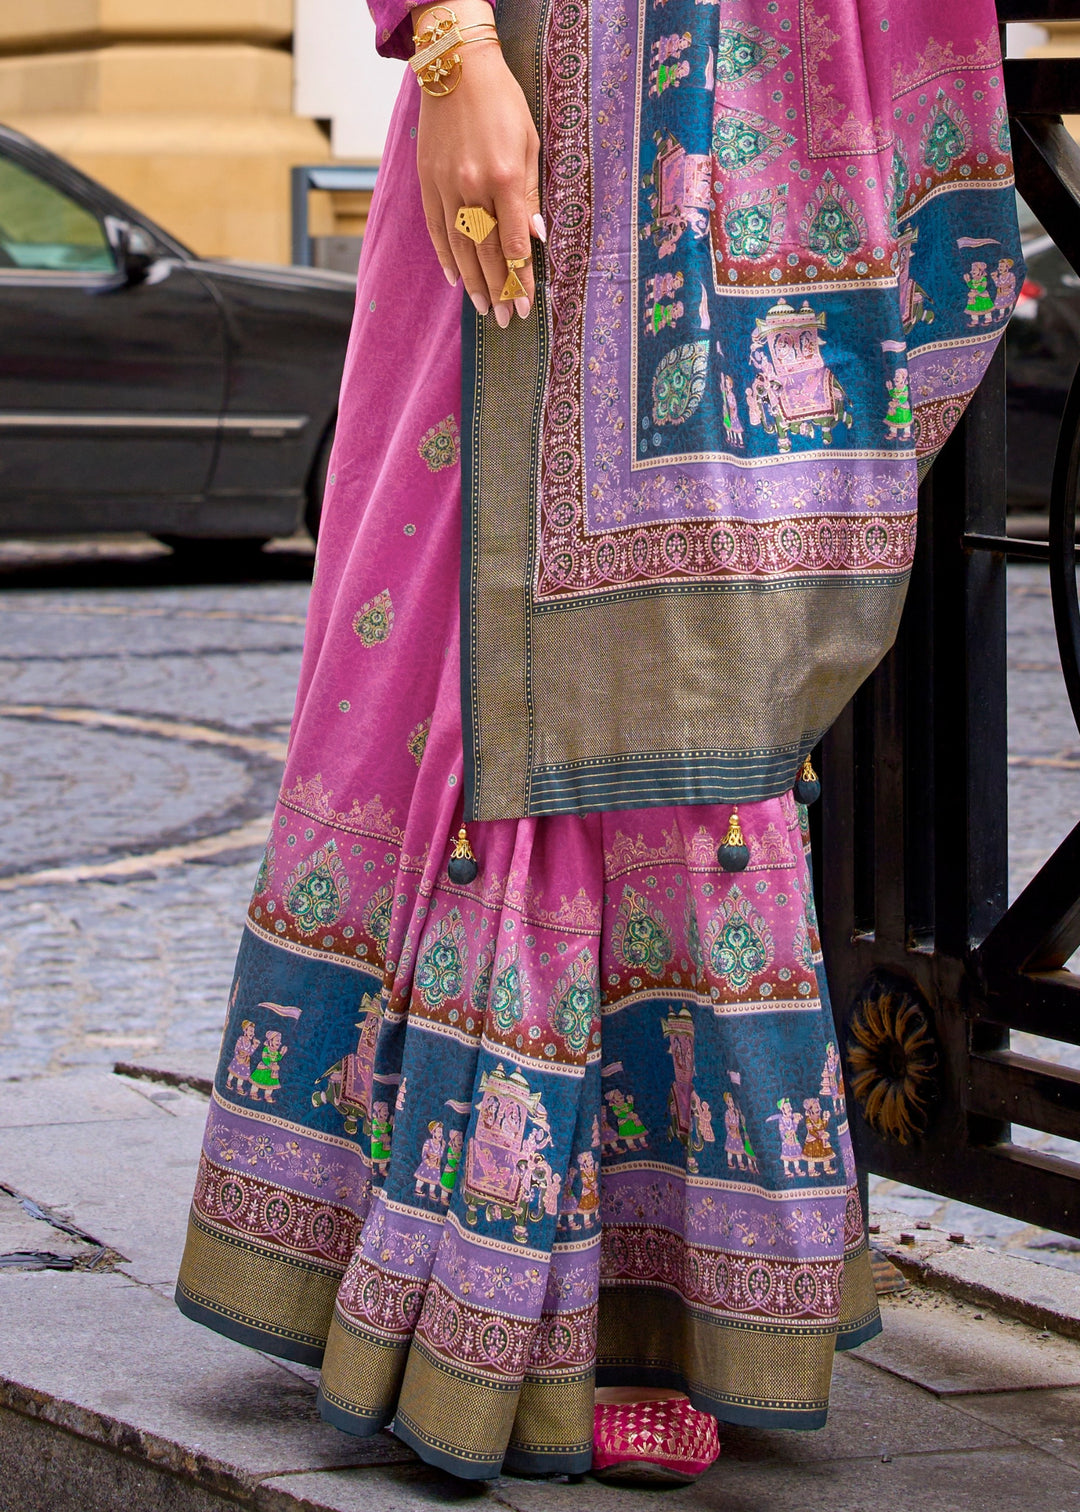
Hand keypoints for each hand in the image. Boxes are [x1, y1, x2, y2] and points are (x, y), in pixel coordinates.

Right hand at [411, 1, 542, 324]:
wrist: (456, 68)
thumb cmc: (502, 102)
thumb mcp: (528, 143)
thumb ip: (529, 192)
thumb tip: (534, 236)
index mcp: (503, 178)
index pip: (514, 242)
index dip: (520, 278)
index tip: (524, 304)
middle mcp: (472, 188)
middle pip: (486, 252)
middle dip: (498, 289)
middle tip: (505, 319)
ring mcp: (446, 186)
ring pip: (459, 247)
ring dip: (472, 282)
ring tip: (483, 308)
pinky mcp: (427, 182)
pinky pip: (436, 229)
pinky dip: (445, 257)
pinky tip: (455, 279)